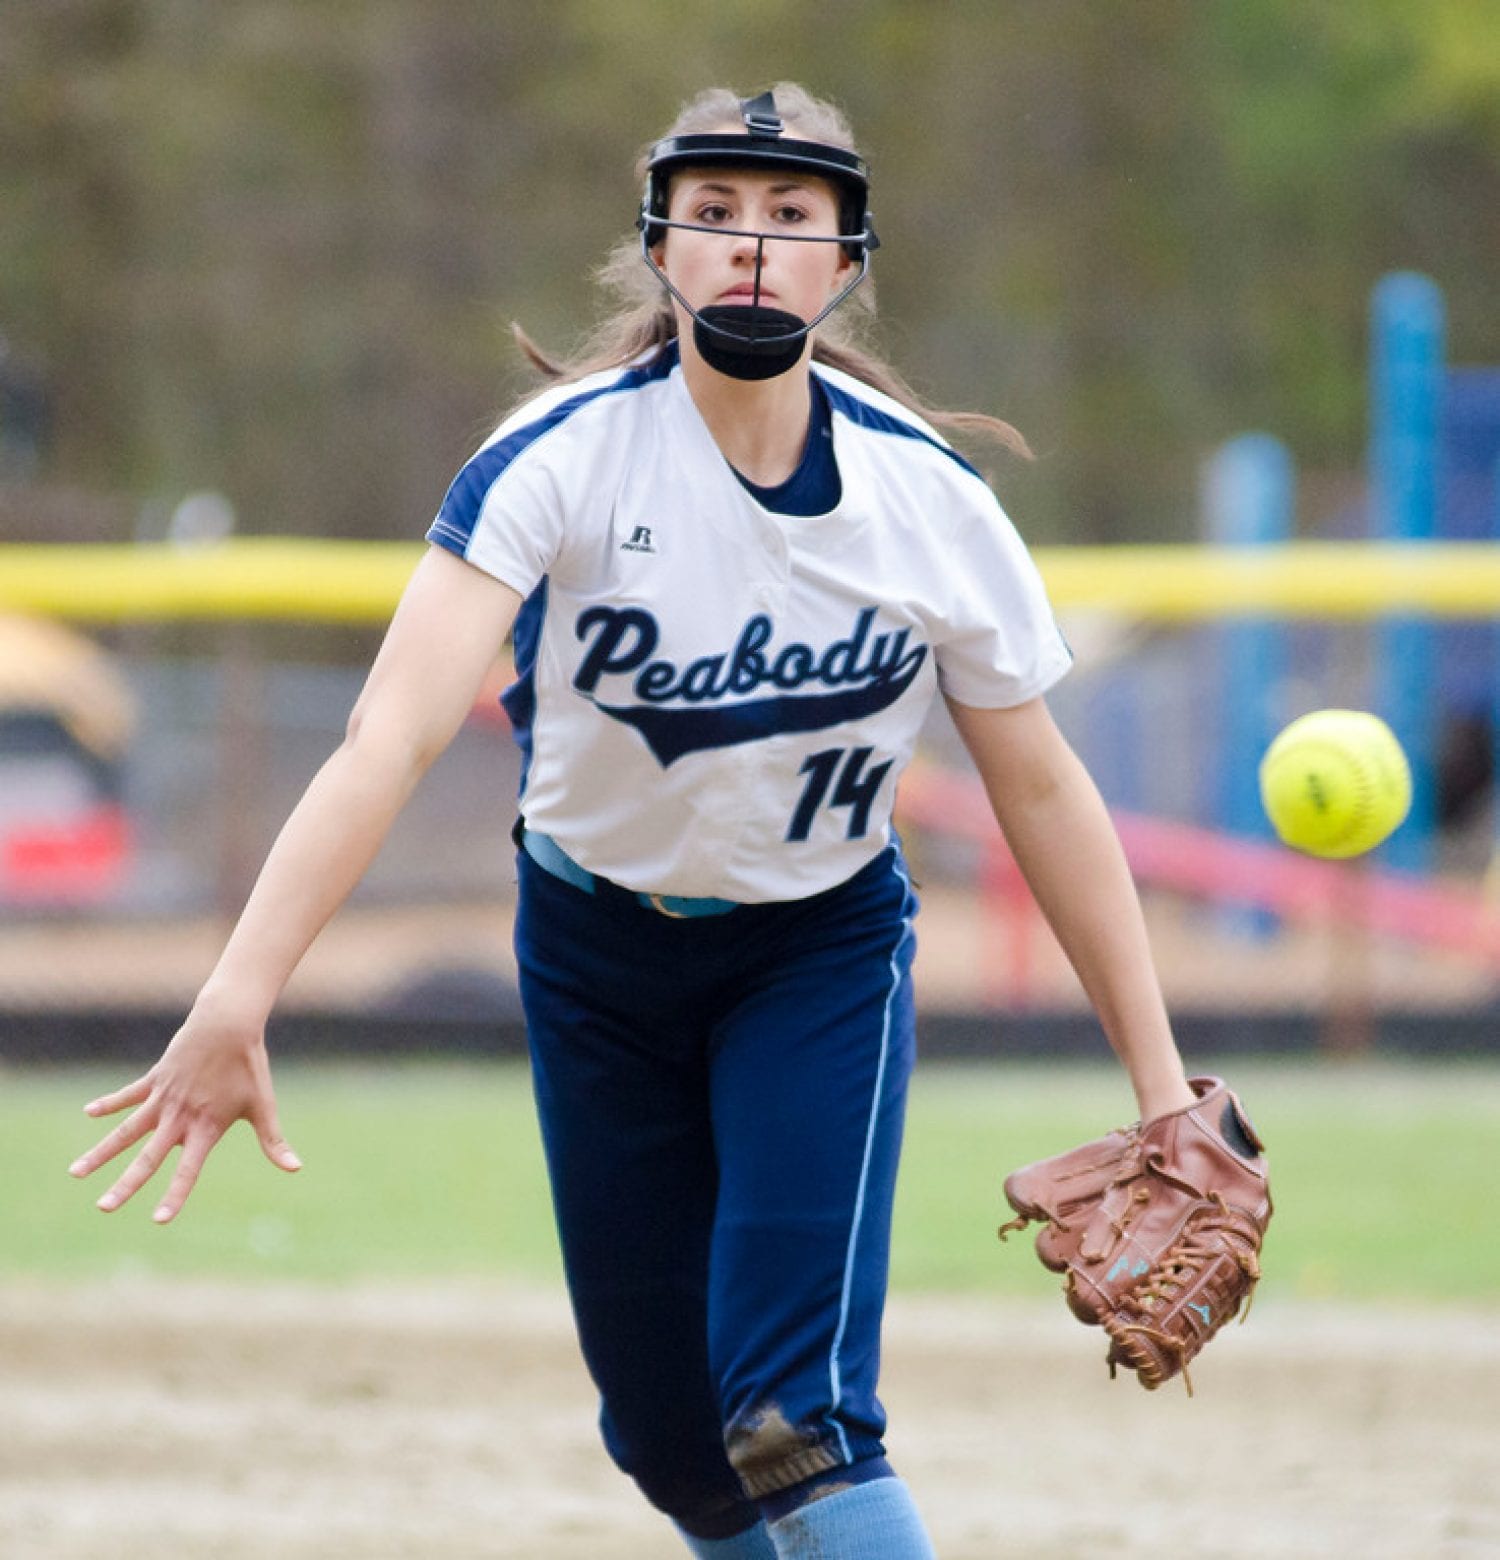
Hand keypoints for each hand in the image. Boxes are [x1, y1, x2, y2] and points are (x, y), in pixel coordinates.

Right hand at [68, 1011, 300, 1223]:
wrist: (229, 1025)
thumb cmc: (249, 1067)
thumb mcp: (263, 1106)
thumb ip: (273, 1142)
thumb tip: (296, 1169)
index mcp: (205, 1128)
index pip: (188, 1170)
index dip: (175, 1195)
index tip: (159, 1220)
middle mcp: (179, 1117)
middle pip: (147, 1157)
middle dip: (125, 1185)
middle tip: (103, 1208)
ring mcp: (163, 1098)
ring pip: (125, 1131)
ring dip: (101, 1152)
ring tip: (75, 1173)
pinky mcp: (155, 1080)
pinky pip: (127, 1095)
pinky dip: (109, 1103)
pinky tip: (89, 1112)